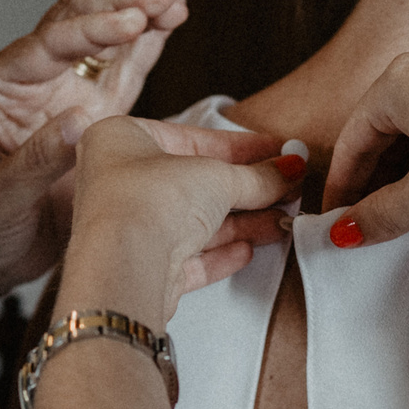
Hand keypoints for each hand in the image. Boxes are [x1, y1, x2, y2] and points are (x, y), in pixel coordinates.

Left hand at [0, 0, 189, 324]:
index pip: (49, 43)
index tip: (130, 22)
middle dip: (121, 4)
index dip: (92, 29)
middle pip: (77, 20)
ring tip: (175, 1)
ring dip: (140, 15)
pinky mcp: (95, 115)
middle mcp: (32, 81)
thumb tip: (77, 119)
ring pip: (105, 39)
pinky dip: (148, 45)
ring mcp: (66, 94)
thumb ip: (35, 159)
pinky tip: (171, 22)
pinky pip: (123, 71)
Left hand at [61, 116, 303, 326]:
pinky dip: (219, 253)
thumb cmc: (152, 201)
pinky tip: (249, 250)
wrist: (124, 268)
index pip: (193, 139)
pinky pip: (186, 257)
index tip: (279, 152)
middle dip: (246, 189)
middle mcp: (118, 182)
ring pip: (194, 222)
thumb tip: (291, 169)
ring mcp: (128, 228)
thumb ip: (258, 176)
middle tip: (289, 188)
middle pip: (195, 183)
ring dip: (241, 223)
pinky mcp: (141, 269)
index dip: (242, 148)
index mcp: (121, 140)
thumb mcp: (218, 176)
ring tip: (283, 220)